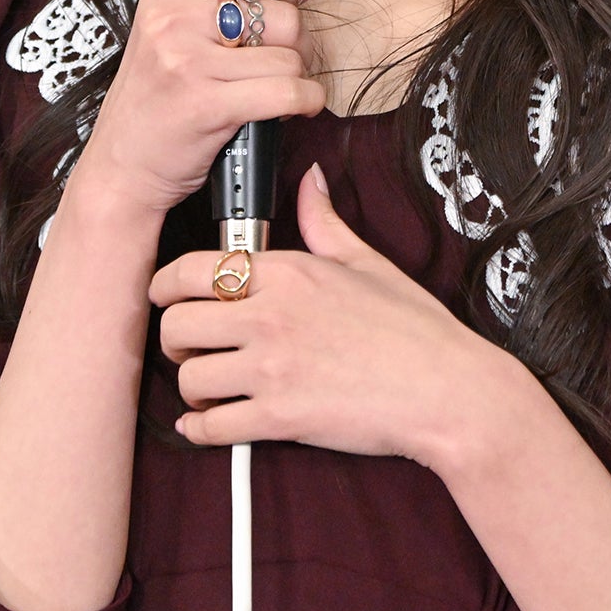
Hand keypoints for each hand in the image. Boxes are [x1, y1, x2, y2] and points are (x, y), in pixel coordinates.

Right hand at [68, 0, 344, 218]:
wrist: (122, 162)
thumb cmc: (162, 92)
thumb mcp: (197, 25)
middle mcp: (173, 16)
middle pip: (283, 15)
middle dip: (295, 45)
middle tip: (271, 62)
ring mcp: (187, 60)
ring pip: (290, 58)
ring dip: (295, 79)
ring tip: (268, 88)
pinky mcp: (206, 104)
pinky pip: (289, 93)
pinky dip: (305, 103)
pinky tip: (290, 107)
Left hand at [148, 163, 496, 471]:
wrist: (446, 391)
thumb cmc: (413, 329)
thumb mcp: (367, 262)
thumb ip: (323, 221)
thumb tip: (309, 180)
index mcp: (288, 273)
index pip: (191, 270)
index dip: (164, 285)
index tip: (163, 295)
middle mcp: (271, 316)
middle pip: (175, 323)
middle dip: (175, 338)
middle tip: (190, 346)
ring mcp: (272, 369)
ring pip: (189, 378)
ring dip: (192, 386)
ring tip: (209, 386)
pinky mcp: (280, 419)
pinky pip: (211, 428)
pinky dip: (201, 430)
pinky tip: (209, 423)